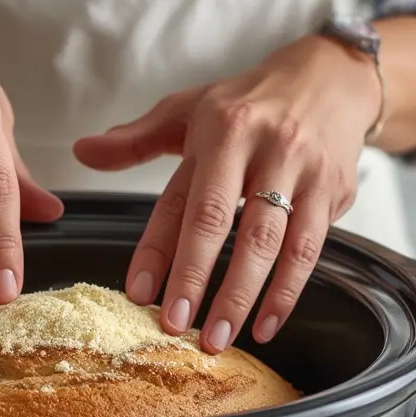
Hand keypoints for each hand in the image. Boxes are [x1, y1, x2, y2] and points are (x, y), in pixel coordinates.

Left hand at [73, 35, 380, 352]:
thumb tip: (83, 151)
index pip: (180, 199)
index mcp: (218, 131)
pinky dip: (286, 294)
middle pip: (222, 221)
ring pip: (270, 243)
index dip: (157, 250)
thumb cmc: (251, 102)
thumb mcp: (189, 109)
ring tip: (218, 338)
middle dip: (196, 279)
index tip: (139, 293)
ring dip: (241, 297)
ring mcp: (301, 170)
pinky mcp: (332, 192)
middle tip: (177, 327)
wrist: (332, 78)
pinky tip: (265, 324)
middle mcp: (260, 148)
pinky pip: (309, 251)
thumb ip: (136, 139)